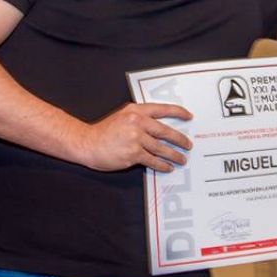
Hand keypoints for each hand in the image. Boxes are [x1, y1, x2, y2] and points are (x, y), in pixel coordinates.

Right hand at [77, 103, 192, 171]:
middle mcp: (137, 122)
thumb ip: (139, 117)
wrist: (87, 143)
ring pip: (161, 148)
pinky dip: (162, 165)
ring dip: (174, 155)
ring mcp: (135, 138)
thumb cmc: (103, 131)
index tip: (189, 116)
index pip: (162, 109)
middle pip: (166, 131)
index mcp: (136, 110)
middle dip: (180, 139)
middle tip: (188, 145)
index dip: (178, 112)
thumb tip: (158, 125)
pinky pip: (153, 160)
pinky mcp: (133, 153)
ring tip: (182, 159)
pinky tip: (167, 167)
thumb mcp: (122, 116)